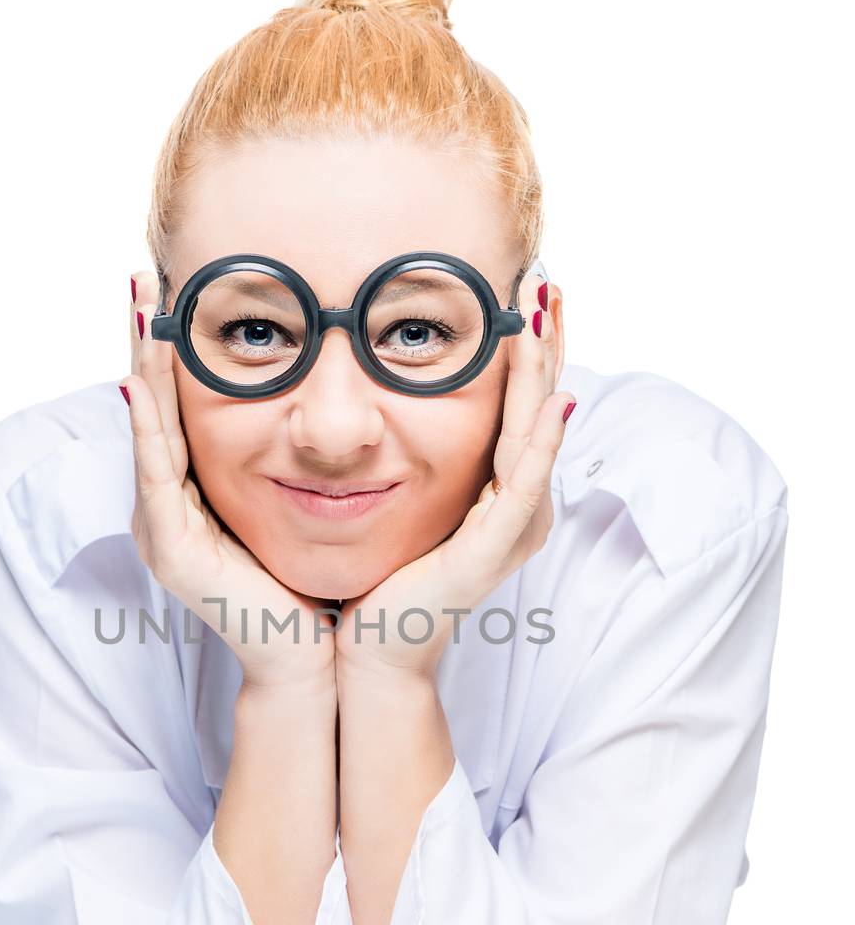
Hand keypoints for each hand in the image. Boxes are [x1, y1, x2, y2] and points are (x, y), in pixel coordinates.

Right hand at [121, 271, 337, 691]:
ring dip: (141, 365)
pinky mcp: (170, 548)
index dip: (167, 351)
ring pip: (147, 430)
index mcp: (189, 497)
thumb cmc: (306, 587)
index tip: (171, 291)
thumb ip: (279, 464)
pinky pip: (156, 472)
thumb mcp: (291, 508)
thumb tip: (306, 408)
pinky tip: (146, 379)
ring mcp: (159, 528)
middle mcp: (164, 508)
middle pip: (150, 408)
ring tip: (140, 308)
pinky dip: (151, 422)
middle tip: (141, 277)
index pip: (173, 408)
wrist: (307, 661)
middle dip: (145, 341)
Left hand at [334, 270, 573, 681]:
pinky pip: (525, 479)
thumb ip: (418, 456)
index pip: (525, 402)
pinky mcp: (498, 546)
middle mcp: (520, 504)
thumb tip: (394, 400)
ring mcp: (515, 525)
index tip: (526, 284)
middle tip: (548, 277)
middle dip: (546, 339)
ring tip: (546, 313)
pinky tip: (551, 397)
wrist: (372, 647)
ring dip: (545, 368)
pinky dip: (539, 434)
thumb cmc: (381, 576)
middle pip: (544, 404)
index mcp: (503, 490)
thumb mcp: (405, 501)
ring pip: (539, 430)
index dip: (531, 346)